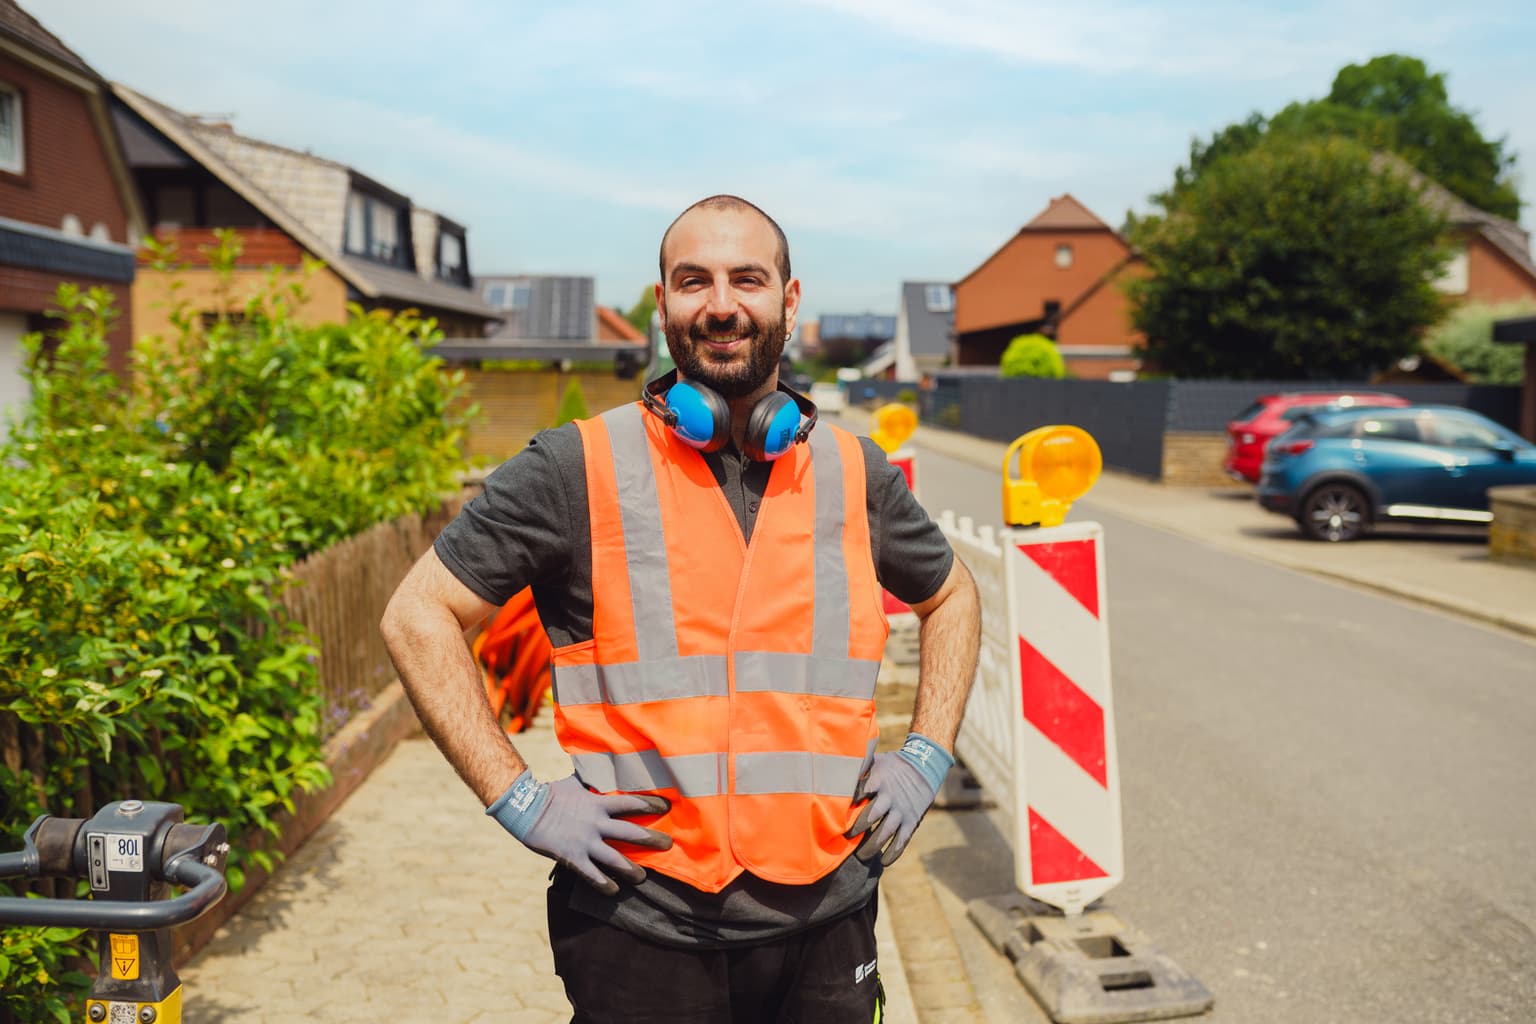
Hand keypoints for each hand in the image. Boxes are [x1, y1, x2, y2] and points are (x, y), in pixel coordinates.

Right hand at [487, 771, 671, 894]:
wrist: (525, 809)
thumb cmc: (550, 793)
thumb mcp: (574, 782)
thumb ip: (590, 779)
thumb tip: (600, 763)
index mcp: (598, 804)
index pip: (632, 803)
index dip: (651, 805)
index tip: (667, 808)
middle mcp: (596, 823)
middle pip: (632, 832)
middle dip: (653, 839)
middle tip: (669, 845)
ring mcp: (586, 842)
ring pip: (616, 859)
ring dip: (632, 869)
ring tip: (643, 877)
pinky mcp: (573, 857)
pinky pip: (593, 875)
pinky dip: (605, 885)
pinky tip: (614, 891)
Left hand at [845, 733, 954, 865]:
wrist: (924, 767)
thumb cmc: (892, 765)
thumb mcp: (876, 760)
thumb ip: (859, 766)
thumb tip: (834, 765)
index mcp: (879, 781)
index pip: (861, 792)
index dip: (848, 804)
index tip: (835, 814)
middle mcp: (890, 797)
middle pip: (871, 815)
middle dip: (857, 828)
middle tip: (843, 839)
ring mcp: (902, 810)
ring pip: (886, 832)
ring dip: (872, 846)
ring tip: (860, 856)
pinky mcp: (912, 821)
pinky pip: (902, 840)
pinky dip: (894, 852)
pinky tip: (884, 862)